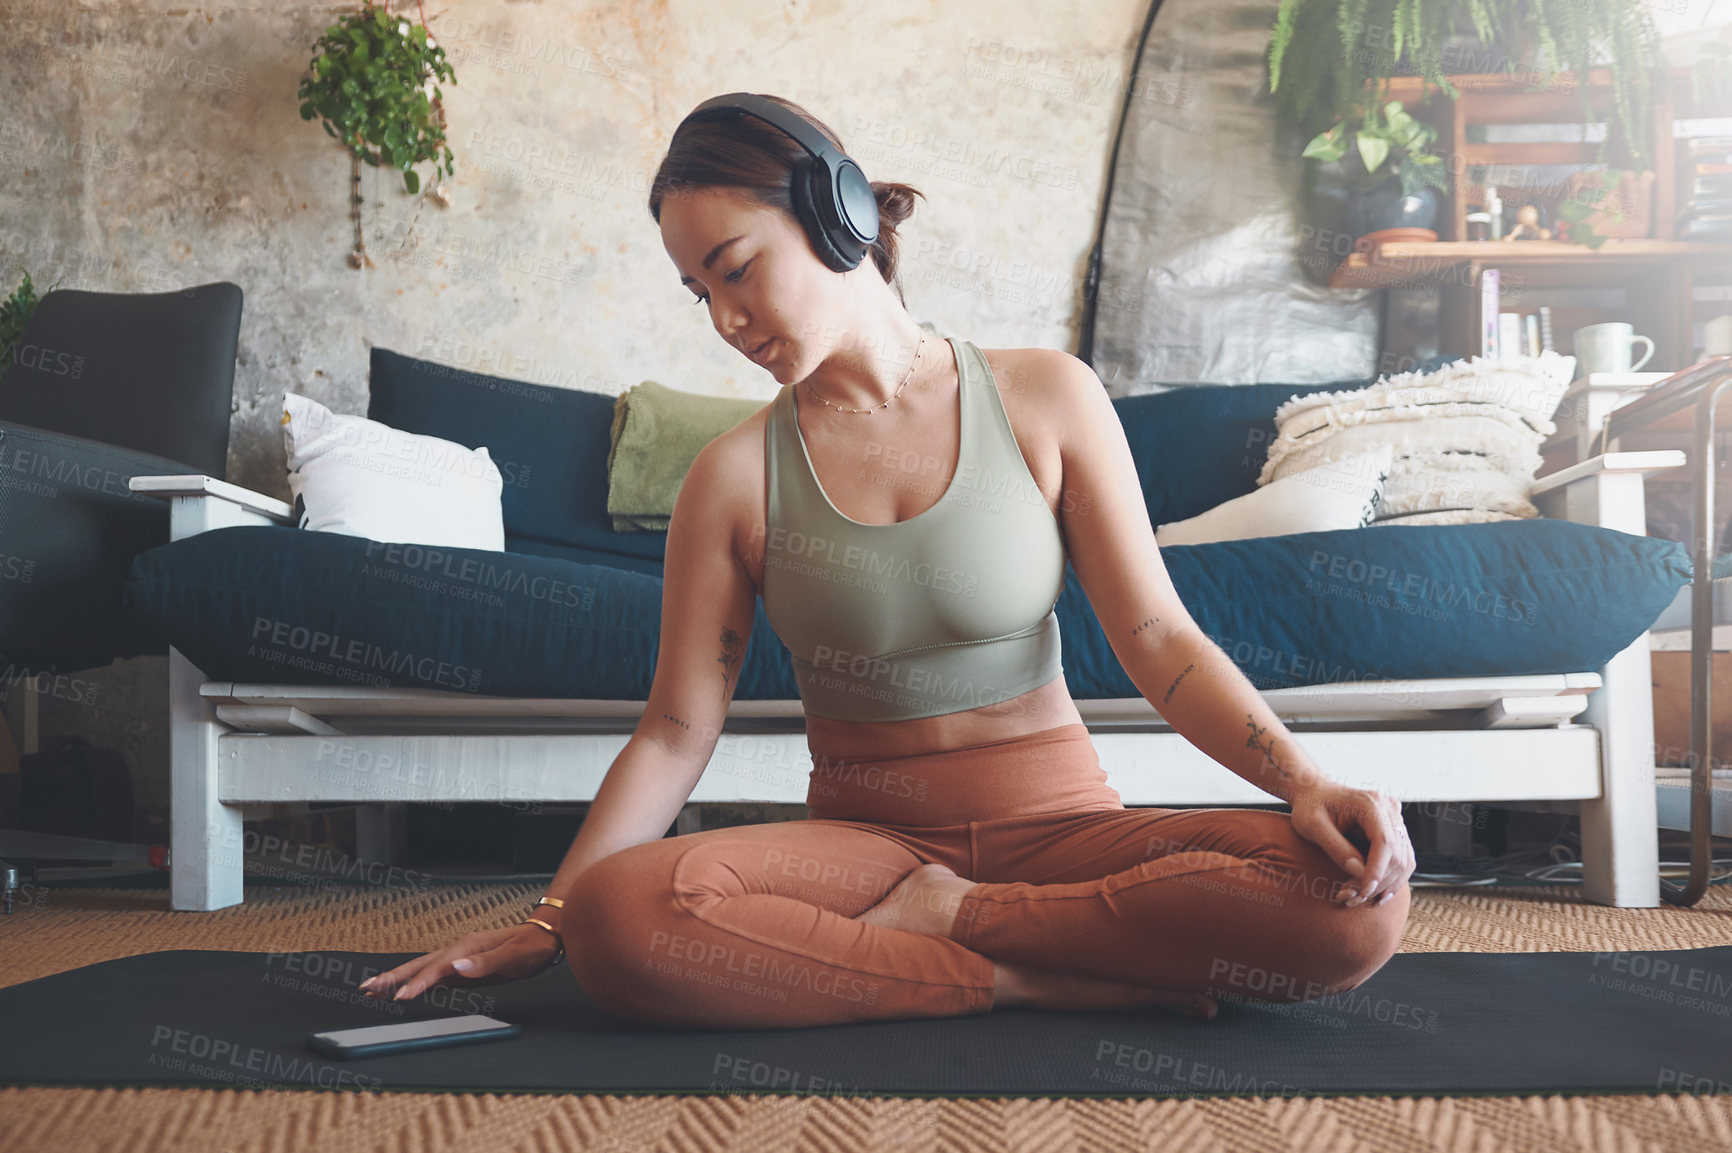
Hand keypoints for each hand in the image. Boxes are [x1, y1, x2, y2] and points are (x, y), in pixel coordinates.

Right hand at [359, 922, 562, 1001]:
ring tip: (374, 989)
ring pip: (423, 969)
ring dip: (398, 979)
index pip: (436, 968)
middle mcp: (459, 951)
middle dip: (393, 977)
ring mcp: (459, 959)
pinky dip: (417, 983)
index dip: (417, 983)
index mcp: (467, 948)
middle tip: (367, 988)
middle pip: (420, 965)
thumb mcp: (513, 956)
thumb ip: (485, 963)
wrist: (544, 937)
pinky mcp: (464, 968)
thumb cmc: (530, 947)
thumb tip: (456, 968)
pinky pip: (435, 976)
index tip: (400, 997)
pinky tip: (405, 990)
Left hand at [1288, 783, 1414, 907]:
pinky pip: (1402, 858)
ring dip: (1387, 884)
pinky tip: (1375, 892)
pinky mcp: (1394, 829)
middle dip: (1379, 881)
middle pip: (1398, 854)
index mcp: (1370, 803)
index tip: (1363, 891)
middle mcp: (1388, 808)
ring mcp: (1395, 818)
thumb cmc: (1310, 807)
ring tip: (1361, 898)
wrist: (1314, 793)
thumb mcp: (1313, 827)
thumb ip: (1336, 848)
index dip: (1377, 870)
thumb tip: (1359, 873)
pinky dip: (1391, 878)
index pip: (1384, 841)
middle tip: (1352, 899)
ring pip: (1405, 859)